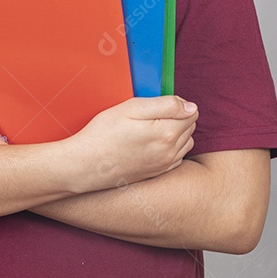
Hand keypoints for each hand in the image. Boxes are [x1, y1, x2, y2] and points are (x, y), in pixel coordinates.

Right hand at [67, 96, 198, 192]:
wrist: (84, 166)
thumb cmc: (104, 133)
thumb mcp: (132, 108)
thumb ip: (167, 105)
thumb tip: (192, 107)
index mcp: (167, 133)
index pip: (192, 112)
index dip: (177, 104)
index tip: (158, 105)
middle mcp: (170, 152)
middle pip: (190, 127)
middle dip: (178, 117)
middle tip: (151, 115)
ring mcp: (164, 166)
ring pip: (186, 143)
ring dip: (177, 133)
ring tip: (152, 128)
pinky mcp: (156, 174)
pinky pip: (177, 158)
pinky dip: (172, 148)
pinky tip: (152, 144)